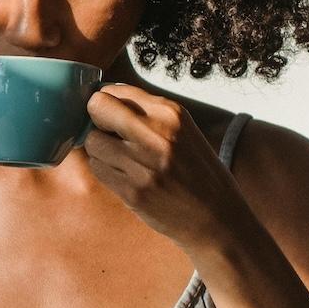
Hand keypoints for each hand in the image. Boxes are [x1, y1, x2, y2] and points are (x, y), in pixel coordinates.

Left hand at [81, 84, 247, 250]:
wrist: (216, 216)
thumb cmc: (197, 171)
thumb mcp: (182, 130)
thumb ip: (146, 114)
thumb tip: (100, 100)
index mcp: (171, 113)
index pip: (114, 91)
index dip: (105, 103)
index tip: (109, 115)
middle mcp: (157, 134)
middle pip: (97, 108)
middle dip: (96, 120)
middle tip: (107, 134)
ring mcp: (144, 164)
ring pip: (92, 142)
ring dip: (99, 149)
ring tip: (119, 159)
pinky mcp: (133, 191)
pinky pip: (98, 169)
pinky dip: (104, 170)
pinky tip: (123, 176)